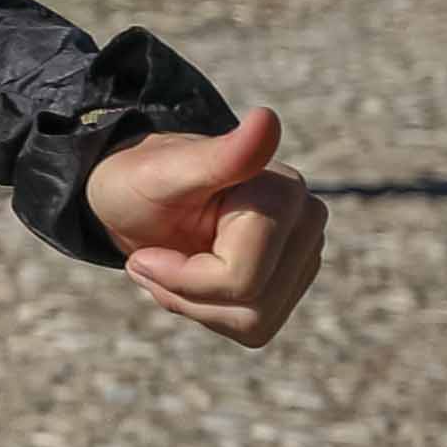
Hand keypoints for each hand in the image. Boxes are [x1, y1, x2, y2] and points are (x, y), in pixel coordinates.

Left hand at [88, 108, 324, 348]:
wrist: (138, 200)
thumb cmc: (142, 182)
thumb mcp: (164, 173)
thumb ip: (220, 155)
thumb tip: (266, 119)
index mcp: (283, 192)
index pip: (237, 279)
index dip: (179, 278)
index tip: (144, 256)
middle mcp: (307, 222)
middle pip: (250, 306)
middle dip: (186, 295)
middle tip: (155, 261)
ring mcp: (305, 254)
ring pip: (254, 322)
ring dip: (195, 306)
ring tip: (172, 267)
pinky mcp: (293, 281)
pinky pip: (256, 328)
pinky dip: (210, 314)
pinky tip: (192, 280)